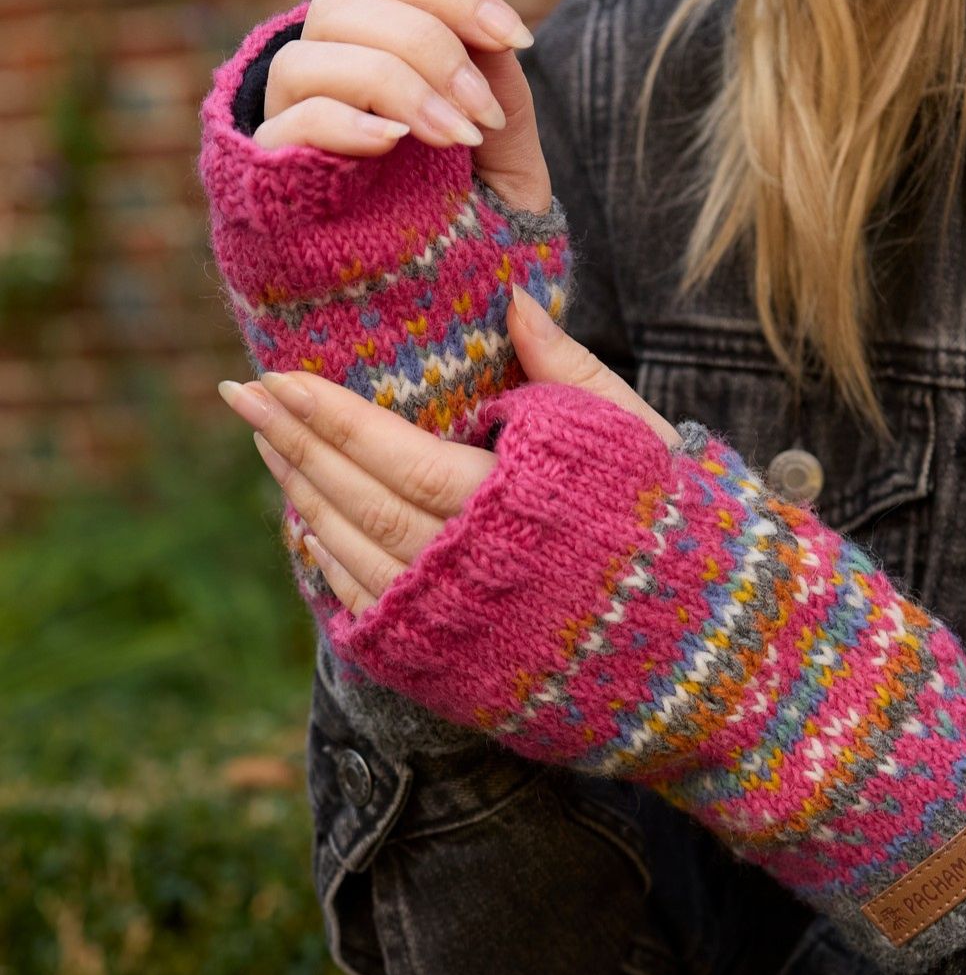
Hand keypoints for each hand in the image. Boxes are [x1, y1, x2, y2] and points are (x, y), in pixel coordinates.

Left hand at [217, 288, 679, 616]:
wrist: (715, 651)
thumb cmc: (681, 528)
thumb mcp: (636, 436)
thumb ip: (568, 370)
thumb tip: (511, 299)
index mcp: (519, 509)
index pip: (398, 456)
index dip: (331, 416)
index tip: (276, 375)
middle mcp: (477, 576)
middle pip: (360, 504)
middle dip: (292, 446)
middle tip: (240, 396)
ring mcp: (463, 634)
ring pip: (357, 560)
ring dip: (302, 500)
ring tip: (267, 447)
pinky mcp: (460, 674)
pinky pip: (374, 617)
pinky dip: (333, 568)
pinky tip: (310, 528)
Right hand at [253, 0, 551, 213]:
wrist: (460, 292)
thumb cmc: (479, 207)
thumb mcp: (501, 137)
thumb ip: (491, 74)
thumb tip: (483, 28)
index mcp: (374, 50)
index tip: (517, 39)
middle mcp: (326, 73)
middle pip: (344, 7)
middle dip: (428, 47)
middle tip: (483, 113)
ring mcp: (293, 121)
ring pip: (306, 58)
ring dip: (391, 85)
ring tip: (454, 138)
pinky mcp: (278, 176)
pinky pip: (290, 125)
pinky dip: (344, 122)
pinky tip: (394, 144)